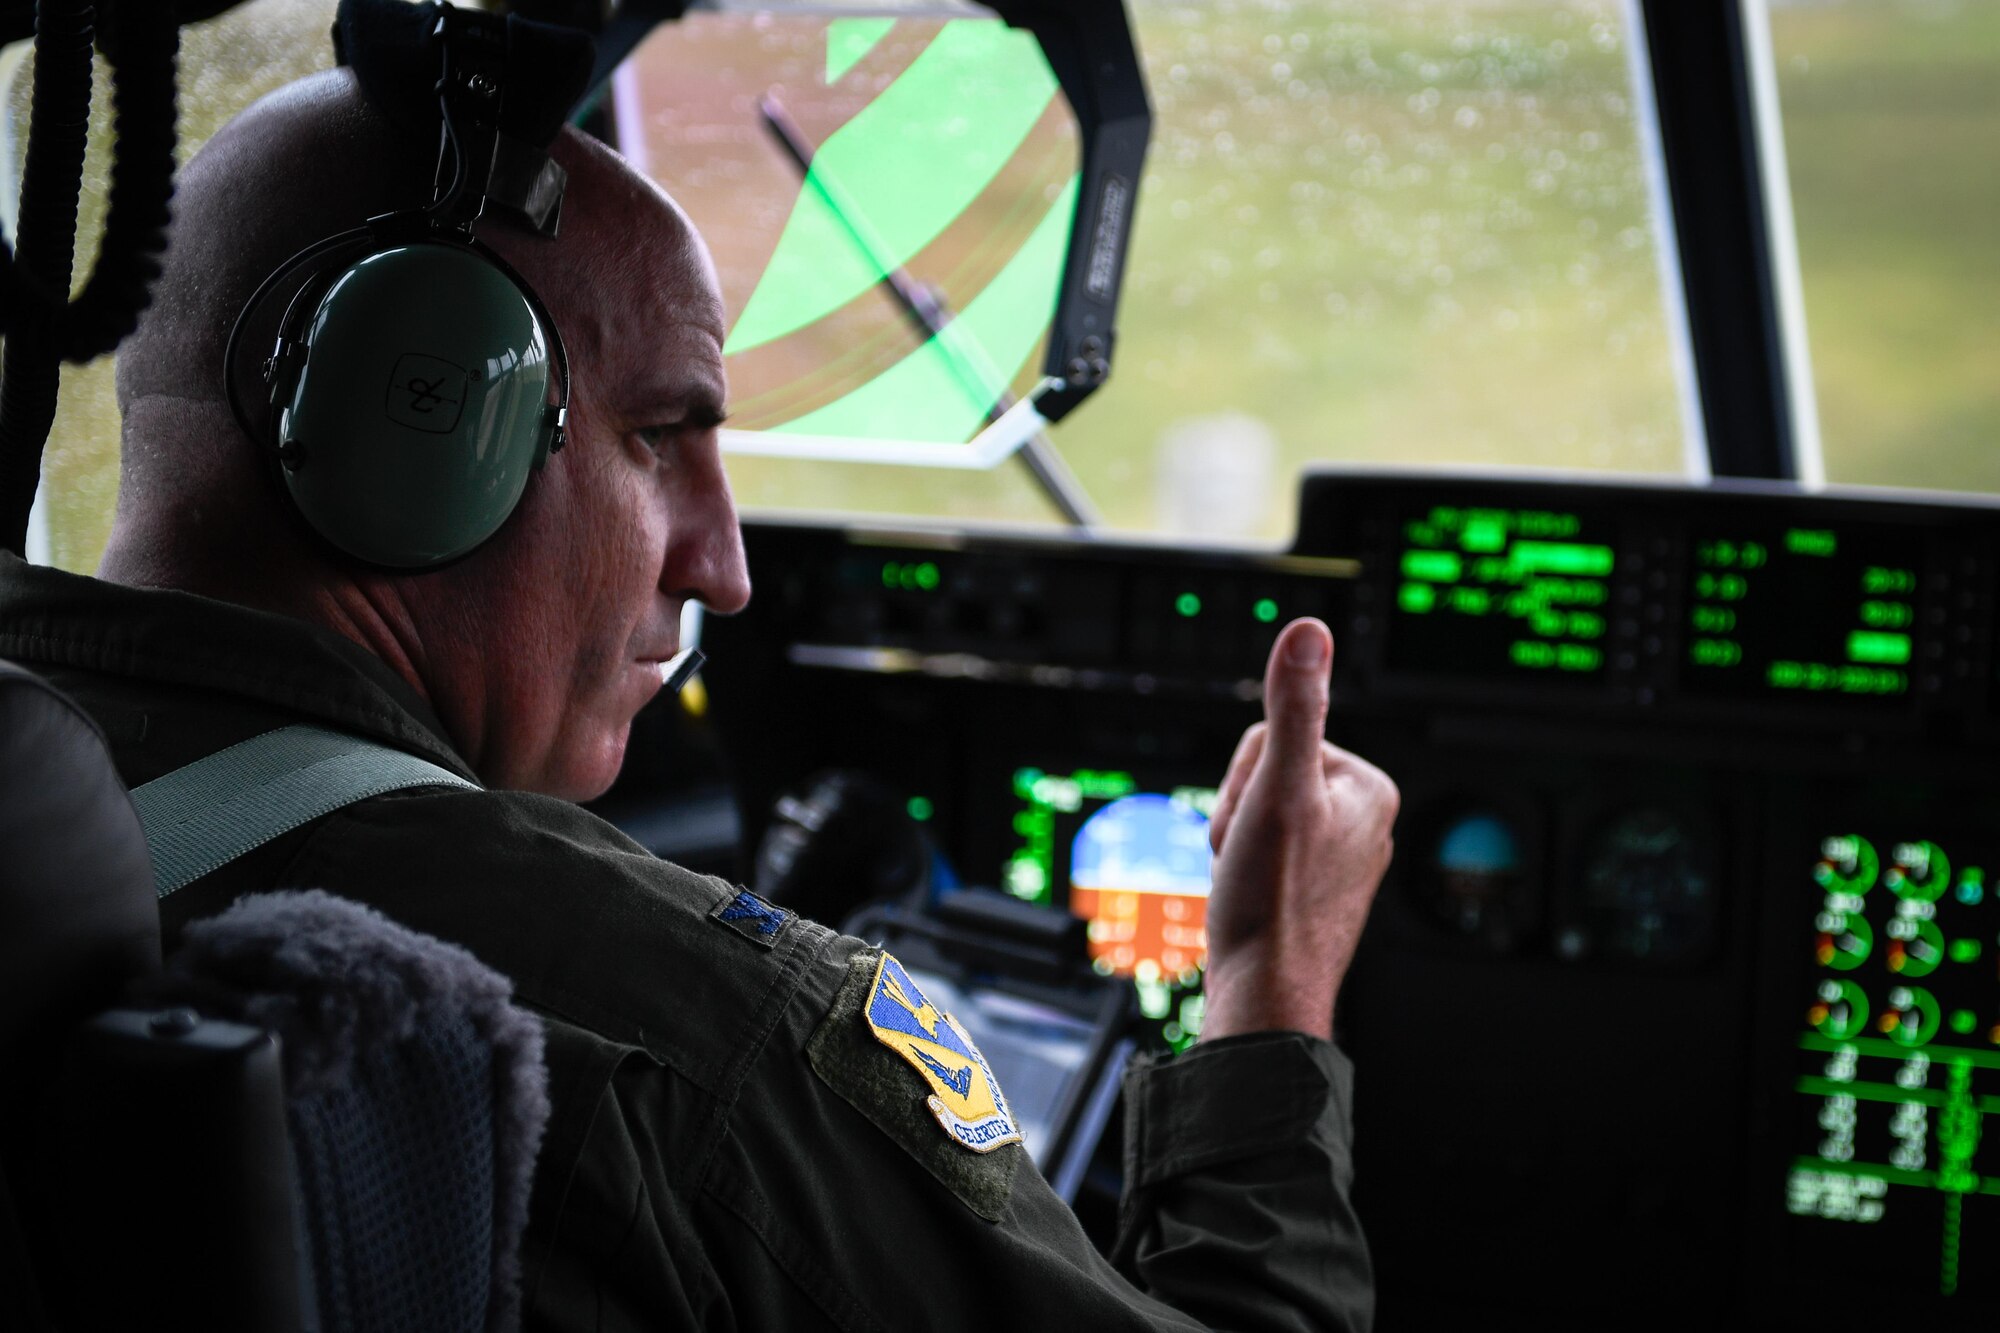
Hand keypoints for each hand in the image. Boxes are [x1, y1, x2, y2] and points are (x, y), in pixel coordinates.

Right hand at [1199, 618, 1398, 1041]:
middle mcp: (1364, 819)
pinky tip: (1251, 896)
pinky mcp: (1315, 888)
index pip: (1272, 738)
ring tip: (1248, 880)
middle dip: (1238, 812)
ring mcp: (1340, 857)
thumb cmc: (1272, 898)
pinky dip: (1244, 869)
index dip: (1244, 779)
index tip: (1256, 826)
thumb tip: (1309, 632)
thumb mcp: (1278, 787)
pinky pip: (1262, 851)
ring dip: (1236, 842)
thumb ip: (1293, 706)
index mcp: (1368, 786)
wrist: (1264, 992)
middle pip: (1264, 773)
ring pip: (1257, 813)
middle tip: (1248, 858)